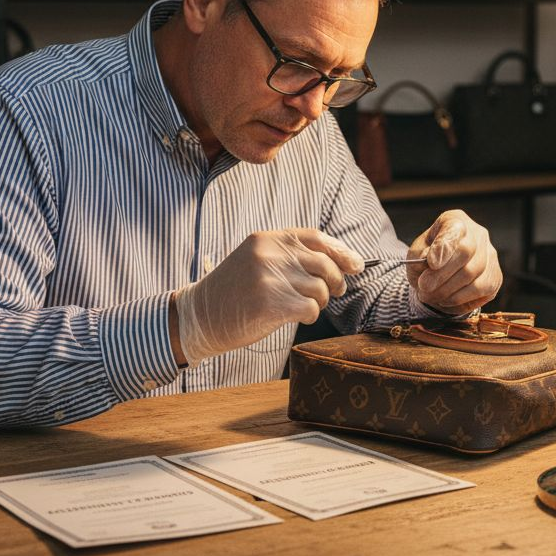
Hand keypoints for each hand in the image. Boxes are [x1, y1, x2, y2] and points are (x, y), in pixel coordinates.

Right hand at [174, 229, 362, 363]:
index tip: (356, 265)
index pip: (315, 238)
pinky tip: (298, 317)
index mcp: (267, 239)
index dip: (341, 252)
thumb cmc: (233, 292)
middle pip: (324, 264)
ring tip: (305, 306)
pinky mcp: (272, 303)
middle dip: (335, 281)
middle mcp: (270, 254)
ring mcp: (270, 277)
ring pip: (320, 288)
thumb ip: (290, 256)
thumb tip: (341, 263)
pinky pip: (311, 308)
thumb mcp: (257, 260)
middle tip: (332, 294)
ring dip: (320, 301)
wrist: (199, 316)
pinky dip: (310, 315)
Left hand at [406, 209, 501, 314]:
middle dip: (442, 274)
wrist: (439, 276)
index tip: (431, 263)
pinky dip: (459, 298)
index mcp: (455, 221)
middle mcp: (478, 234)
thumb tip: (431, 263)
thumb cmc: (426, 260)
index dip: (444, 246)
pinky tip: (444, 299)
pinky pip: (481, 289)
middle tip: (423, 287)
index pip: (454, 230)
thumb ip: (419, 257)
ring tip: (428, 296)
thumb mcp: (415, 255)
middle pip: (466, 251)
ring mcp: (490, 255)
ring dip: (447, 289)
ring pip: (473, 273)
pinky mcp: (495, 277)